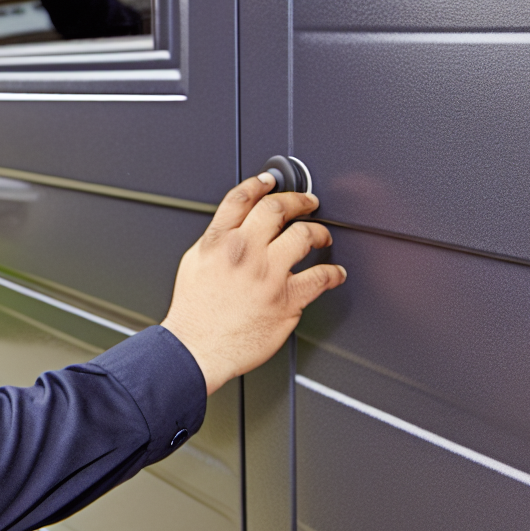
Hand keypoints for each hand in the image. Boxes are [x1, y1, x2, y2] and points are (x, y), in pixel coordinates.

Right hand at [161, 174, 346, 393]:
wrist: (196, 349)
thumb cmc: (194, 314)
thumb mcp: (195, 263)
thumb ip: (217, 242)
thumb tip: (234, 229)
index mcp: (219, 241)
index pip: (242, 198)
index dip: (261, 184)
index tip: (272, 181)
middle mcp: (244, 252)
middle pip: (277, 209)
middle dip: (299, 200)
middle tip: (308, 203)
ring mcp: (267, 275)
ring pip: (304, 235)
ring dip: (320, 233)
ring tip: (323, 237)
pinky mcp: (287, 300)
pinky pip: (321, 277)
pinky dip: (333, 273)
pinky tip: (335, 273)